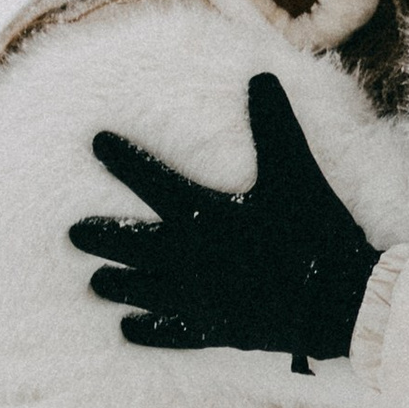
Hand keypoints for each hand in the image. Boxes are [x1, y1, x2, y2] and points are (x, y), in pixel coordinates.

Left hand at [69, 77, 380, 368]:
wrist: (336, 299)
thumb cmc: (314, 231)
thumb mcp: (295, 170)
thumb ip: (274, 124)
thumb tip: (260, 76)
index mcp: (204, 213)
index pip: (152, 178)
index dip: (123, 157)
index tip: (96, 141)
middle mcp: (189, 256)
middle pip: (132, 243)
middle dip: (100, 236)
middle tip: (72, 233)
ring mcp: (198, 297)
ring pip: (143, 290)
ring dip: (117, 285)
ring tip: (94, 282)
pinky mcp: (214, 328)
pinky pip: (171, 332)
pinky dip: (148, 331)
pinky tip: (127, 331)